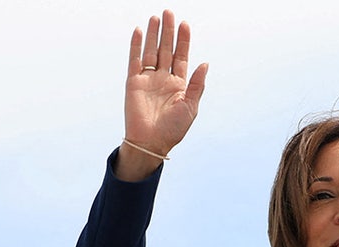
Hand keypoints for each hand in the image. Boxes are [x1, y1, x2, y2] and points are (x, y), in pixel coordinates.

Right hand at [116, 10, 208, 180]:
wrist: (151, 142)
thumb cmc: (173, 129)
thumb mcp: (190, 106)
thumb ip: (197, 84)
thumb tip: (205, 63)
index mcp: (179, 85)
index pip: (182, 57)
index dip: (184, 41)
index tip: (185, 24)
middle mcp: (163, 79)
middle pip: (166, 49)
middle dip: (168, 32)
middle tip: (169, 12)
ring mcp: (148, 79)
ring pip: (151, 51)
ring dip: (154, 34)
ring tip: (156, 17)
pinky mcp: (134, 82)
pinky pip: (135, 60)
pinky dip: (136, 45)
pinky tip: (139, 31)